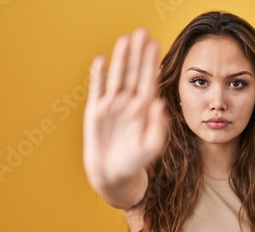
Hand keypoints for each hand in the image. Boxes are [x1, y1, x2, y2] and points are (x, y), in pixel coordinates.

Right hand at [83, 28, 167, 192]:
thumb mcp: (151, 148)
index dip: (151, 62)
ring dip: (121, 59)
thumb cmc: (135, 163)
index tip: (155, 44)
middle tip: (141, 32)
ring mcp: (112, 106)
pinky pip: (97, 90)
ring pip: (117, 77)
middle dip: (138, 53)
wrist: (113, 175)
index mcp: (144, 110)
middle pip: (134, 73)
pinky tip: (101, 60)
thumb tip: (159, 103)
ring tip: (124, 39)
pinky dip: (98, 76)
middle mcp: (129, 104)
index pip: (149, 81)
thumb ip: (158, 127)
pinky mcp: (95, 112)